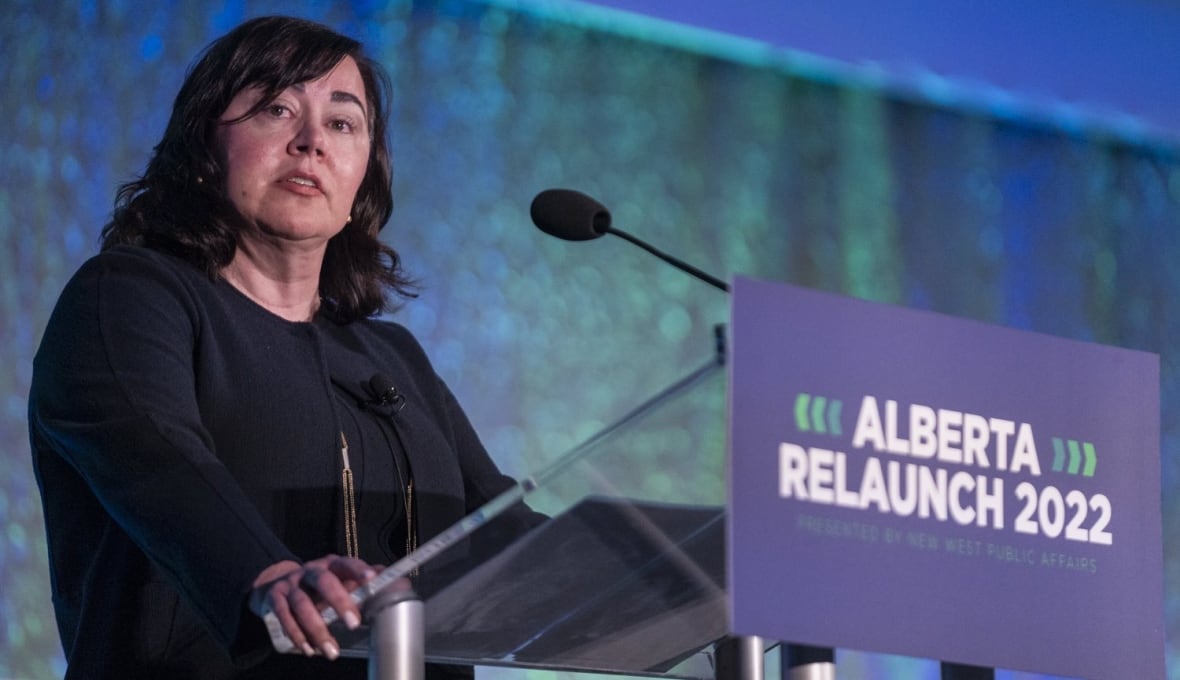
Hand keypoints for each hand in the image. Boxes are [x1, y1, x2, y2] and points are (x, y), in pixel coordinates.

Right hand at [249, 555, 376, 659]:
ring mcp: (290, 584)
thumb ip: (360, 584)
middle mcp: (310, 571)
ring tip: (331, 651)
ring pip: (302, 604)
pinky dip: (296, 634)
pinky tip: (308, 649)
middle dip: (339, 602)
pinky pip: (284, 617)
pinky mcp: (274, 598)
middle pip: (324, 582)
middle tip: (354, 624)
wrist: (272, 585)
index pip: (346, 564)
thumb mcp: (336, 581)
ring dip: (317, 629)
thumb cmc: (315, 587)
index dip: (358, 570)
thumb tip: (398, 583)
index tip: (371, 579)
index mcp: (330, 565)